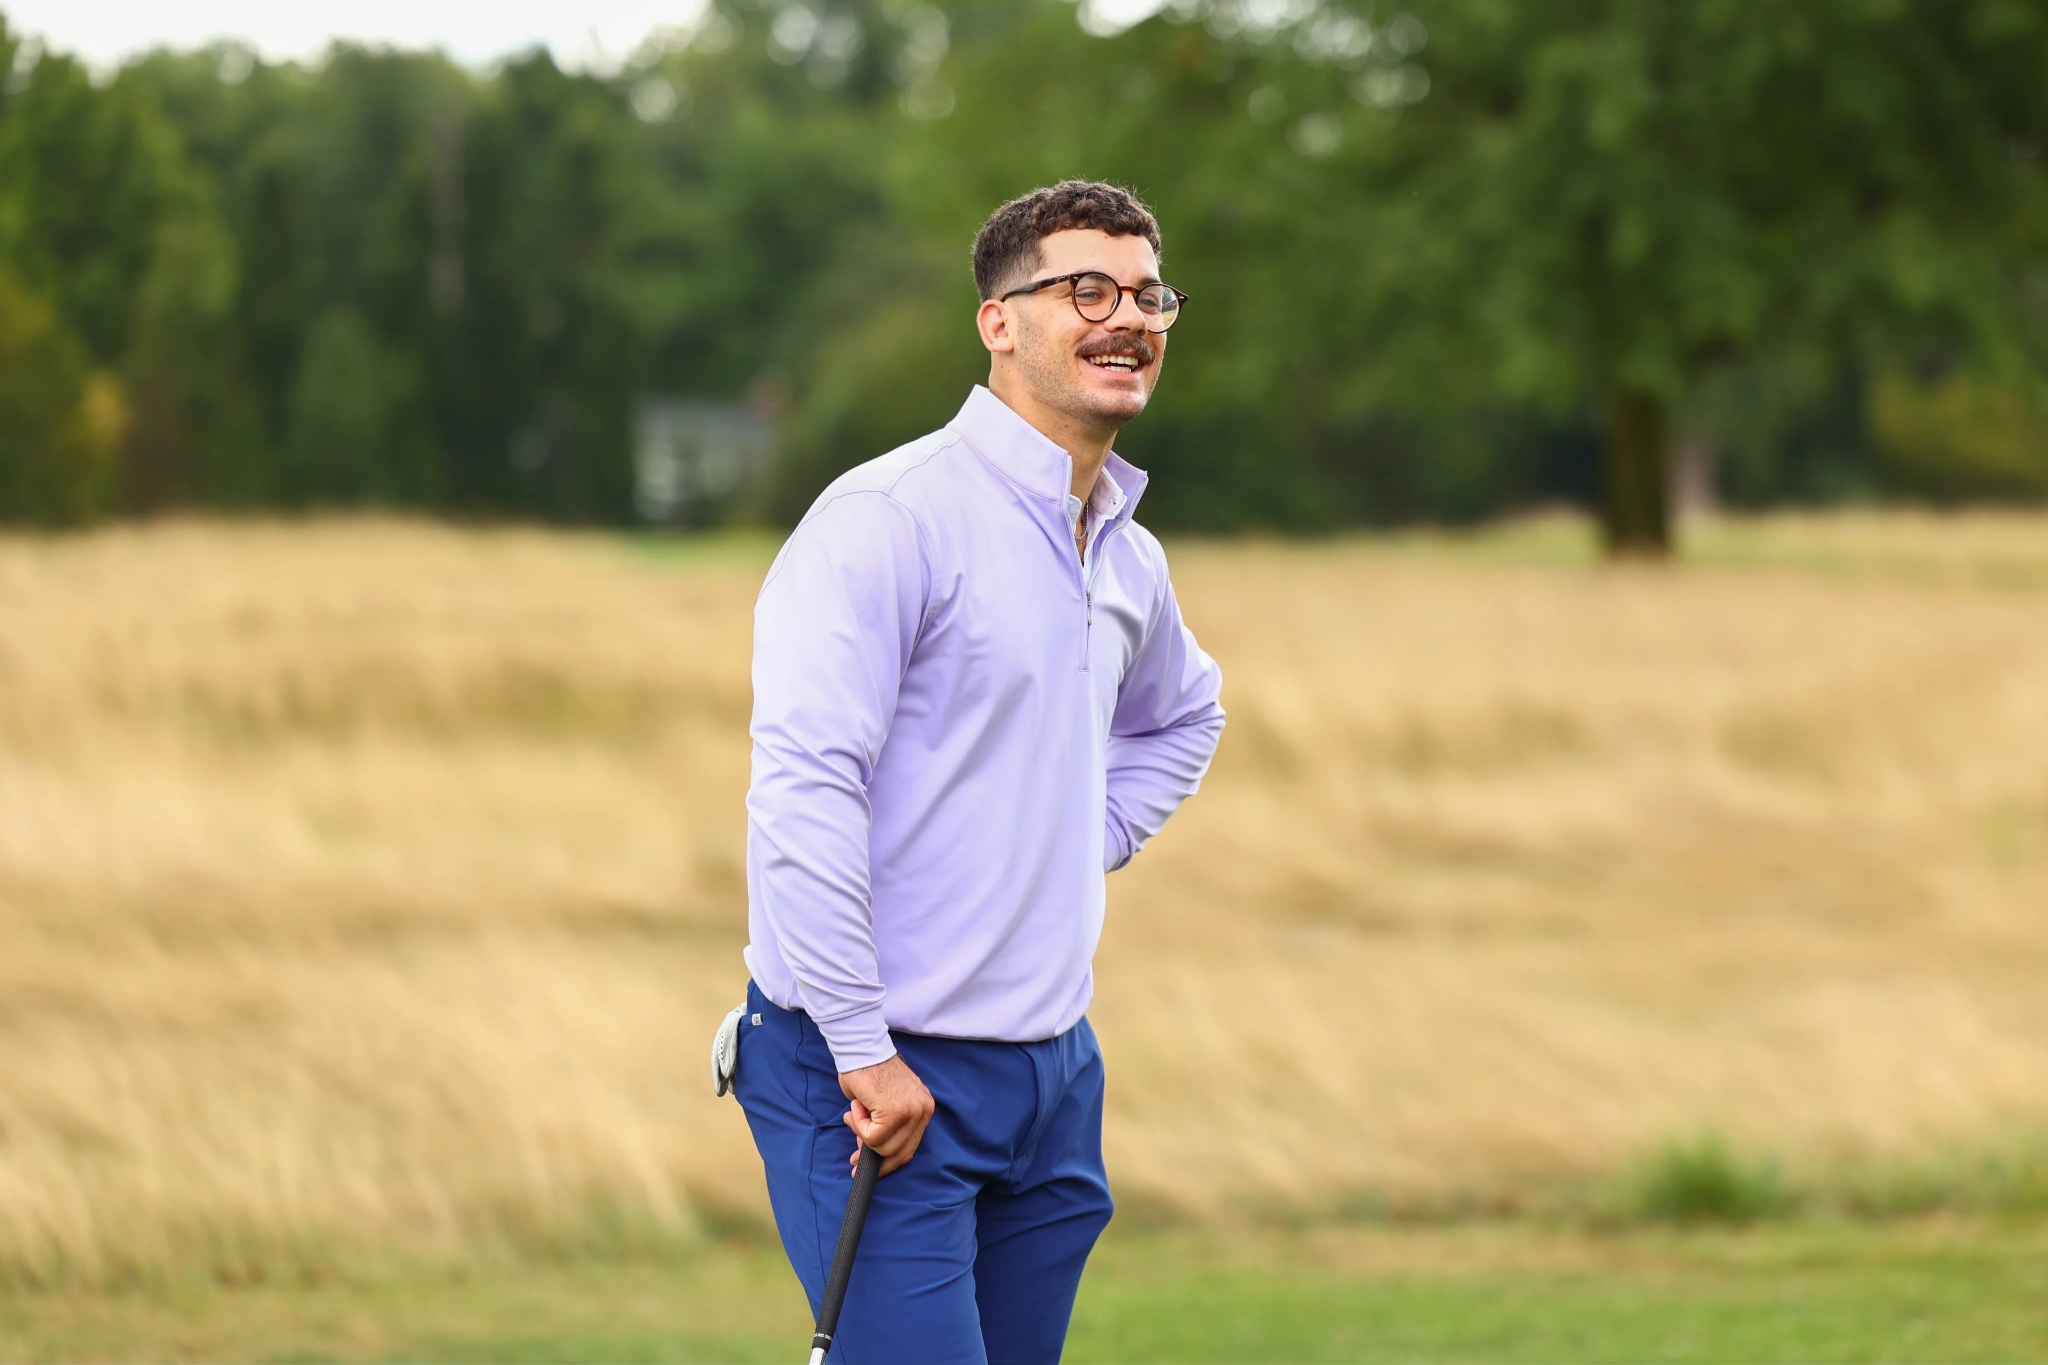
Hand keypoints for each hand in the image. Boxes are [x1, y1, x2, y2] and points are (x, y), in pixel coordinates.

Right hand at [838, 1053, 934, 1177]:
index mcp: (923, 1108)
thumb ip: (882, 1127)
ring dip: (862, 1133)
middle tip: (853, 1157)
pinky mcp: (895, 1112)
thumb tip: (868, 1150)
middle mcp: (923, 1110)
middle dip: (872, 1156)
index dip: (888, 1162)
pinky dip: (858, 1125)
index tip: (869, 1166)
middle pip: (898, 1153)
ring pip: (883, 1147)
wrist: (862, 1049)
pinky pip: (872, 1136)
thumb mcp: (882, 1104)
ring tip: (856, 1111)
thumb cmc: (868, 1072)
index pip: (910, 1147)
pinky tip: (857, 1106)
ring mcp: (911, 1112)